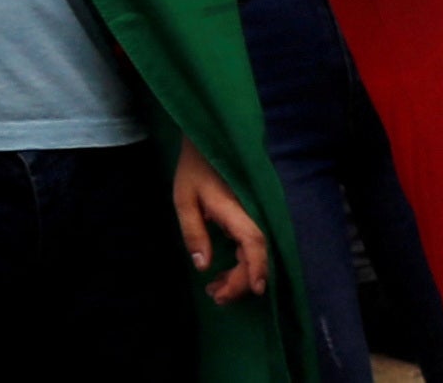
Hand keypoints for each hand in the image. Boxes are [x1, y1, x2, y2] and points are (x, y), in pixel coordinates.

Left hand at [167, 139, 272, 305]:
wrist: (206, 145)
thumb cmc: (193, 169)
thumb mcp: (184, 199)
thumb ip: (193, 231)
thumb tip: (203, 266)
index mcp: (234, 208)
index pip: (253, 241)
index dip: (258, 267)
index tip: (255, 290)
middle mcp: (249, 215)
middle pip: (255, 255)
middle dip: (240, 282)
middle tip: (216, 297)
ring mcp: (250, 218)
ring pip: (254, 255)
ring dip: (238, 277)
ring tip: (215, 291)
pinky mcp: (246, 220)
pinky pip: (248, 248)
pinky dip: (238, 265)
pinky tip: (221, 275)